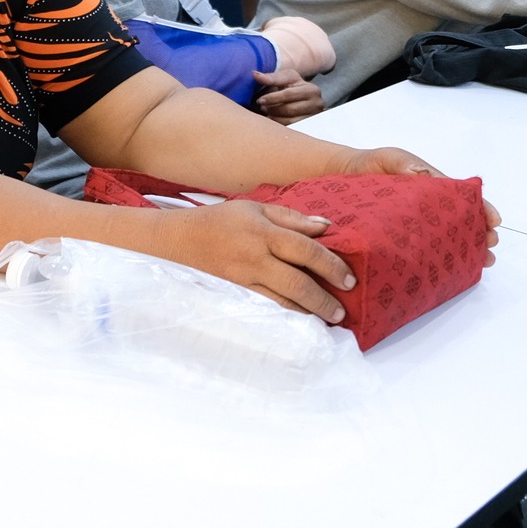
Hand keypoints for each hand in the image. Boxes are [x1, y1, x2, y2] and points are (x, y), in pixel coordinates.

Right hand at [149, 199, 353, 322]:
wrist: (177, 241)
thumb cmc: (218, 221)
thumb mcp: (254, 208)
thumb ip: (291, 217)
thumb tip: (326, 226)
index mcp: (262, 232)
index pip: (305, 249)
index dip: (330, 265)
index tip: (349, 279)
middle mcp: (254, 258)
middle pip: (296, 282)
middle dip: (323, 298)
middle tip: (342, 310)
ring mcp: (243, 280)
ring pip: (282, 301)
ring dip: (308, 312)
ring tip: (328, 318)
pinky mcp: (234, 294)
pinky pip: (266, 307)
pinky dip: (287, 315)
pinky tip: (301, 318)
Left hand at [252, 69, 323, 123]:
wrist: (302, 98)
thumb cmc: (292, 86)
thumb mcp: (285, 78)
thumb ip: (271, 77)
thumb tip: (255, 74)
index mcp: (311, 90)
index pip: (289, 94)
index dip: (272, 97)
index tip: (260, 100)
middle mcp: (317, 104)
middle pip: (290, 109)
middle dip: (273, 108)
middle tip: (262, 108)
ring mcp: (314, 117)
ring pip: (290, 120)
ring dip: (275, 118)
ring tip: (267, 113)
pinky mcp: (309, 126)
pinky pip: (291, 128)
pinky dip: (279, 125)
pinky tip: (273, 120)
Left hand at [336, 144, 502, 261]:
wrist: (340, 179)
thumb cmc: (368, 165)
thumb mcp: (389, 159)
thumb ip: (405, 165)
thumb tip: (424, 173)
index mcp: (433, 186)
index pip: (464, 198)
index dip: (482, 209)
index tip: (494, 221)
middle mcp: (430, 207)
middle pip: (463, 221)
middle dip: (480, 233)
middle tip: (490, 245)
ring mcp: (418, 224)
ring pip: (449, 238)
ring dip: (468, 249)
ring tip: (481, 261)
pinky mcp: (402, 238)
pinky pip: (426, 249)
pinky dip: (441, 259)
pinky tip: (452, 269)